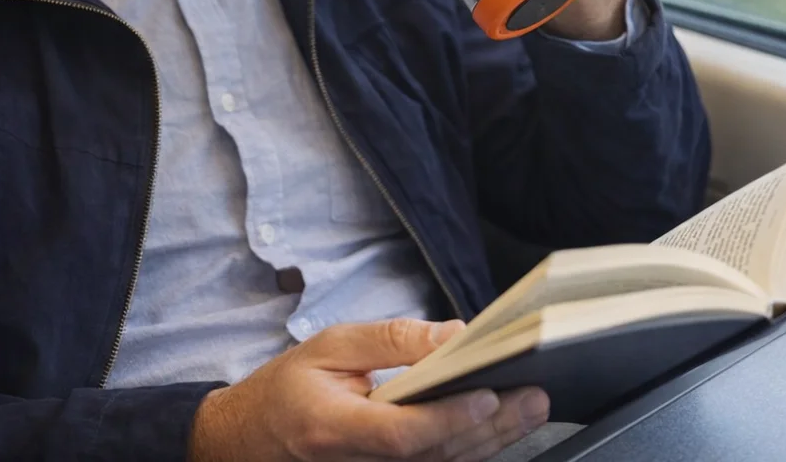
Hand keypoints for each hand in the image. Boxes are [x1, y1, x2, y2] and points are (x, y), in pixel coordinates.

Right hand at [188, 317, 549, 461]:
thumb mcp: (329, 344)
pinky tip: (502, 429)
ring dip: (493, 440)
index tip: (488, 394)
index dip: (447, 418)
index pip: (401, 433)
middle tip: (534, 396)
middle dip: (491, 427)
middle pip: (435, 454)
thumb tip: (452, 335)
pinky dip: (472, 449)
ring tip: (531, 408)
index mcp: (333, 429)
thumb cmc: (288, 387)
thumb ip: (390, 340)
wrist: (250, 439)